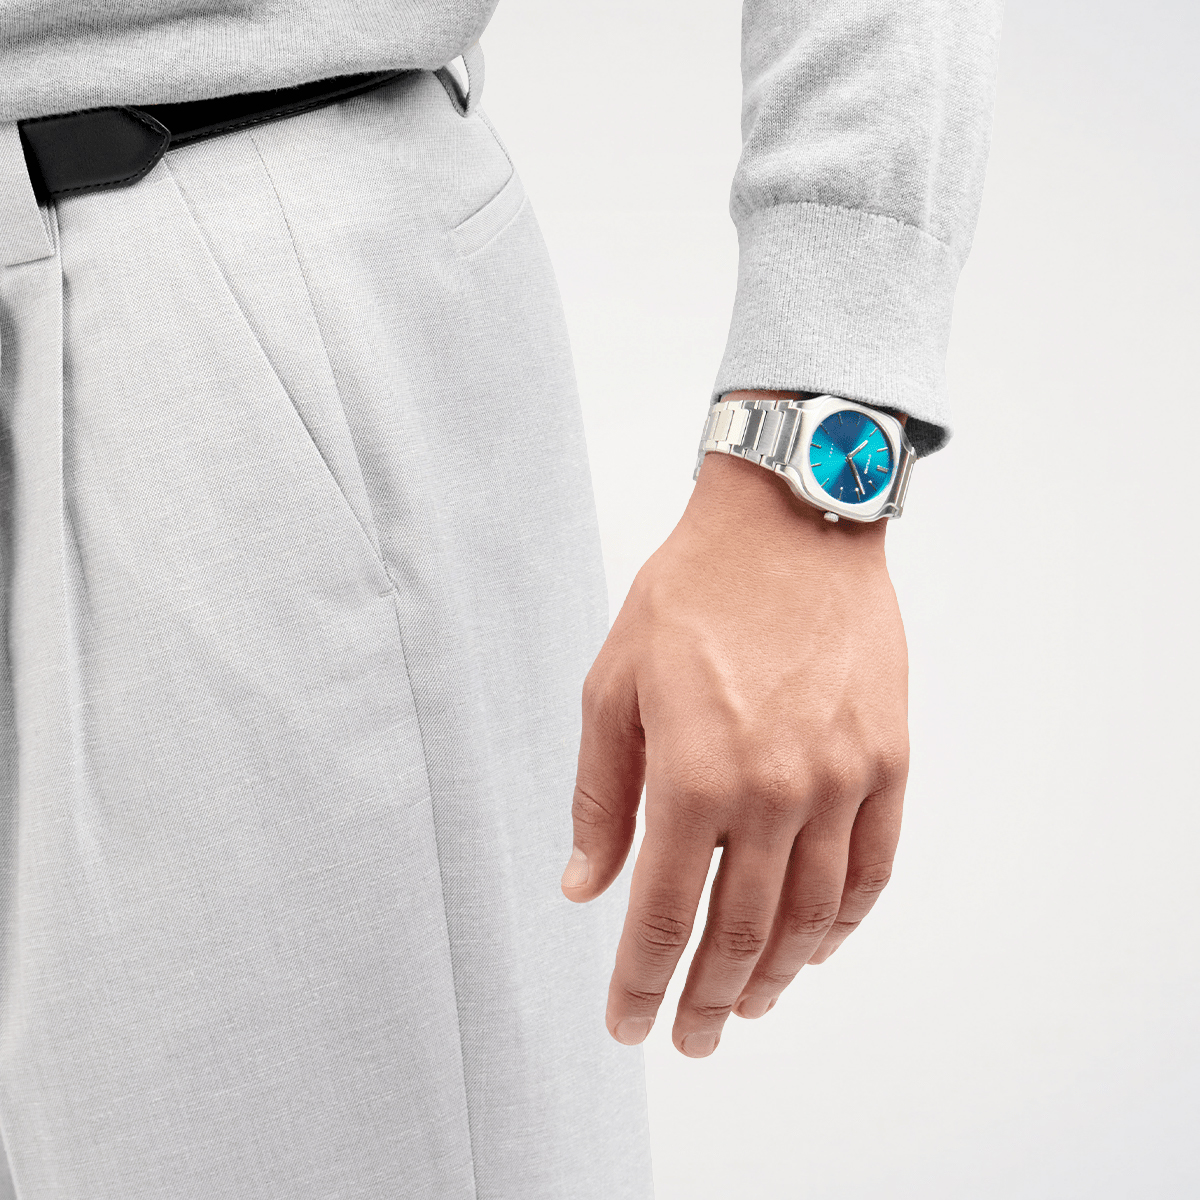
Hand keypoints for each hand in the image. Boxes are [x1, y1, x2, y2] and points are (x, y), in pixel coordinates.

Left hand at [560, 410, 908, 1056]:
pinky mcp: (887, 759)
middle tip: (688, 1039)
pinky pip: (874, 867)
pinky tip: (821, 946)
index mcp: (691, 777)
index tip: (629, 1024)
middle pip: (740, 934)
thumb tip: (584, 884)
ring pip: (812, 915)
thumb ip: (600, 795)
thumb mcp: (613, 687)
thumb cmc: (691, 594)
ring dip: (778, 974)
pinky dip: (845, 921)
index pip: (662, 917)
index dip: (642, 983)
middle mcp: (773, 793)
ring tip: (748, 1004)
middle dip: (706, 999)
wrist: (789, 523)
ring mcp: (841, 780)